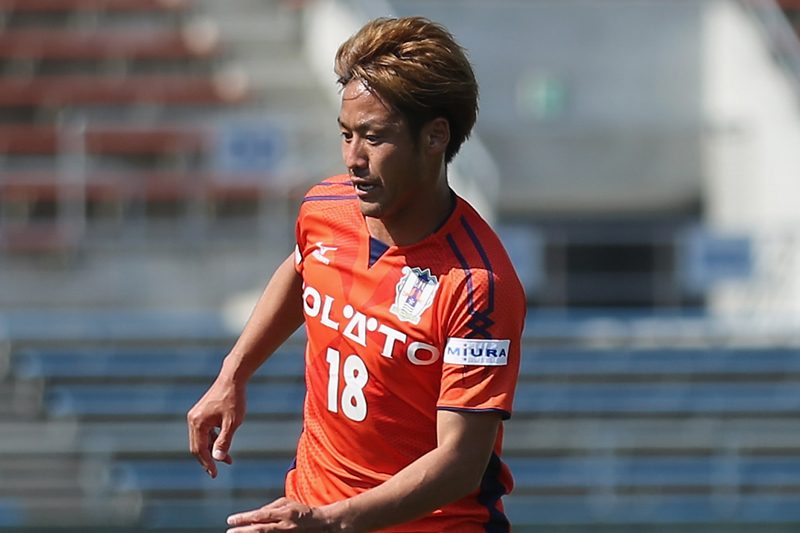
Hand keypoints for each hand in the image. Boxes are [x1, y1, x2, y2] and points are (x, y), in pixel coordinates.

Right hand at [186, 373, 245, 477]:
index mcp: (198, 423)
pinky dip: (213, 440)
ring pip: (201, 440)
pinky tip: (224, 445)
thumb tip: (218, 459)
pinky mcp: (201, 413)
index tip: (215, 474)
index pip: (200, 449)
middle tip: (216, 472)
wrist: (233, 379)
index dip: (207, 463)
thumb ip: (224, 441)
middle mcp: (192, 420)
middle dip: (207, 459)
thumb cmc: (234, 399)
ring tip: (228, 460)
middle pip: (197, 447)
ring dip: (212, 450)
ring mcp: (195, 416)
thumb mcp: (232, 422)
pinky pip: (204, 432)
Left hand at [226, 497, 341, 531]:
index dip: (244, 517)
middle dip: (243, 531)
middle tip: (229, 532)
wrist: (320, 524)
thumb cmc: (300, 511)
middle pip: (260, 530)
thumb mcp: (286, 503)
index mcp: (284, 513)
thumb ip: (270, 508)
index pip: (260, 515)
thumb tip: (254, 514)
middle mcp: (284, 526)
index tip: (230, 520)